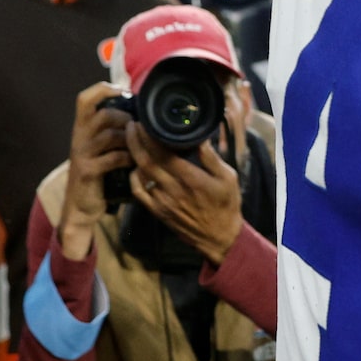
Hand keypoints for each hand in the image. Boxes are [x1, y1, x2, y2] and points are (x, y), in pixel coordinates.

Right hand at [59, 82, 135, 248]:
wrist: (80, 207)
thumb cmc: (96, 174)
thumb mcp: (99, 149)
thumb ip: (110, 131)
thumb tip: (136, 113)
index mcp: (81, 129)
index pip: (85, 99)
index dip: (102, 89)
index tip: (122, 91)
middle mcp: (79, 138)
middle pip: (102, 115)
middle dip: (125, 119)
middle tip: (137, 128)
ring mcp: (82, 155)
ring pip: (109, 136)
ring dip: (129, 139)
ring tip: (139, 146)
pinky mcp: (88, 171)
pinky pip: (112, 158)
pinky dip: (127, 158)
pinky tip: (134, 163)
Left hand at [128, 129, 244, 265]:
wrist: (219, 237)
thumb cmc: (226, 205)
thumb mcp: (228, 178)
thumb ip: (212, 158)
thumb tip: (200, 137)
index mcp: (192, 179)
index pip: (163, 154)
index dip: (149, 137)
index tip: (144, 123)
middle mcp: (174, 190)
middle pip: (146, 161)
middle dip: (135, 141)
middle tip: (131, 125)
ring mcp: (163, 202)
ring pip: (140, 175)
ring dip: (133, 156)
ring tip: (131, 140)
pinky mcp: (158, 212)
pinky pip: (139, 192)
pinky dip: (134, 177)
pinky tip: (136, 166)